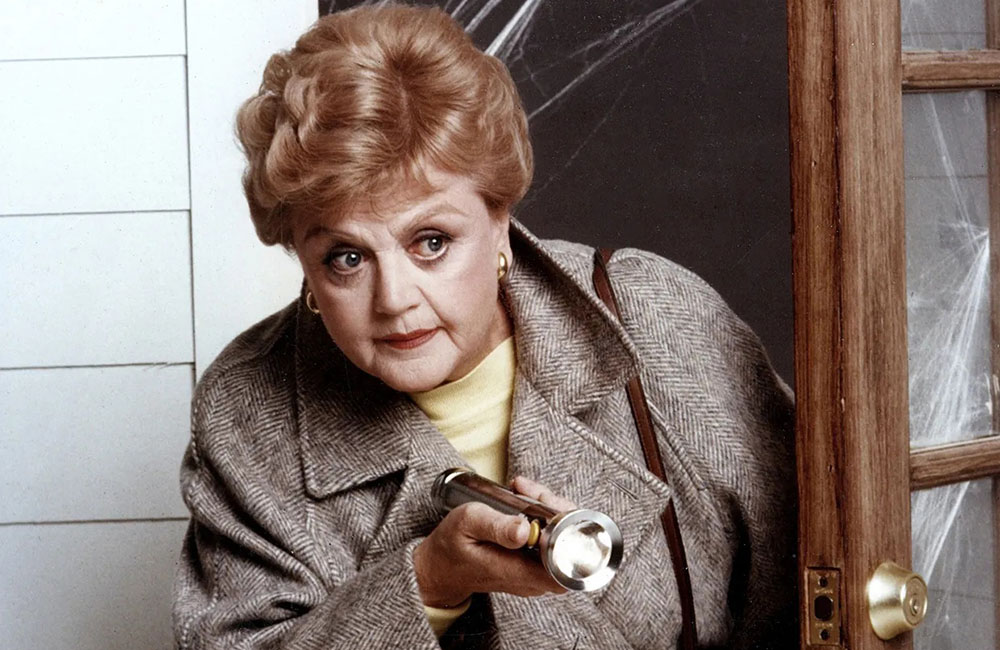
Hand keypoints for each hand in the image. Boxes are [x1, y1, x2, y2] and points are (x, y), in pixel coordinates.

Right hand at [413, 475, 576, 607]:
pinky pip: (552, 545)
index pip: (566, 560)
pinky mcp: (532, 570)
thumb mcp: (467, 525)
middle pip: (570, 548)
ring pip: (563, 545)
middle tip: (533, 492)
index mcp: (519, 571)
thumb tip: (524, 529)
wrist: (439, 570)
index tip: (548, 504)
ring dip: (551, 513)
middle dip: (561, 512)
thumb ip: (496, 526)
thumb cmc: (451, 546)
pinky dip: (545, 520)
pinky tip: (526, 504)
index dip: (567, 528)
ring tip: (524, 493)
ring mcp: (534, 577)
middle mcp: (532, 580)